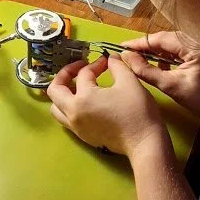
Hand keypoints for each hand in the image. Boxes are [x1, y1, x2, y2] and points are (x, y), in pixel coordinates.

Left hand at [46, 54, 169, 158]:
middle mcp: (73, 113)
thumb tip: (110, 58)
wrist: (144, 142)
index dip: (96, 64)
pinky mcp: (83, 135)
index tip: (106, 61)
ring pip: (56, 107)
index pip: (84, 74)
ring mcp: (76, 126)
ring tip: (76, 86)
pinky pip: (66, 119)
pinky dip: (68, 108)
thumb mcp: (129, 82)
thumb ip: (117, 66)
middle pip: (55, 90)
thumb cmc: (137, 111)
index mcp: (83, 98)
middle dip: (65, 75)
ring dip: (62, 94)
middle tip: (78, 68)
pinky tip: (83, 103)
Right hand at [121, 32, 199, 123]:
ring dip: (157, 52)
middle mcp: (199, 39)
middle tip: (128, 56)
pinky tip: (161, 66)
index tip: (122, 47)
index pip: (160, 39)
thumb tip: (126, 58)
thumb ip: (147, 71)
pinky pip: (180, 48)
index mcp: (194, 46)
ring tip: (142, 62)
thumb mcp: (171, 87)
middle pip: (165, 39)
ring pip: (171, 43)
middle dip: (146, 47)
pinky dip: (168, 55)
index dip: (139, 43)